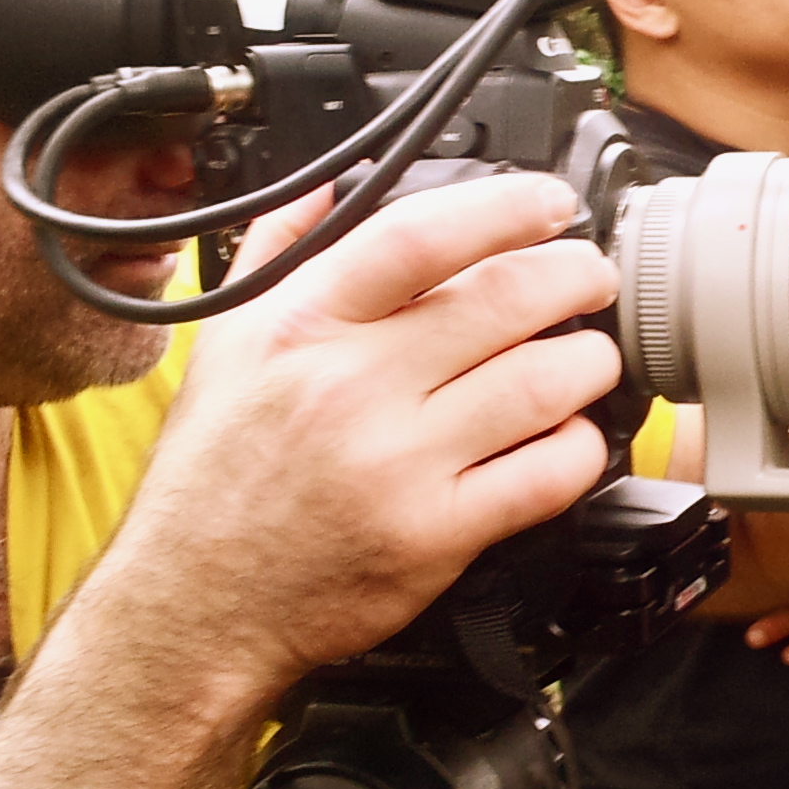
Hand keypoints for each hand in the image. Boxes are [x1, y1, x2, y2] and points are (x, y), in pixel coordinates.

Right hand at [107, 175, 618, 706]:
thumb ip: (278, 252)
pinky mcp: (435, 534)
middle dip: (575, 276)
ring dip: (590, 360)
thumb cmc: (214, 475)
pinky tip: (570, 435)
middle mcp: (352, 386)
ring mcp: (398, 463)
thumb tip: (331, 185)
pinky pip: (544, 475)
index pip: (420, 237)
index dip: (505, 207)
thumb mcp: (225, 343)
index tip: (550, 202)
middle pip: (504, 300)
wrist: (197, 603)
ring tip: (590, 356)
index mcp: (302, 327)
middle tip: (590, 278)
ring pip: (541, 382)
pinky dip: (578, 446)